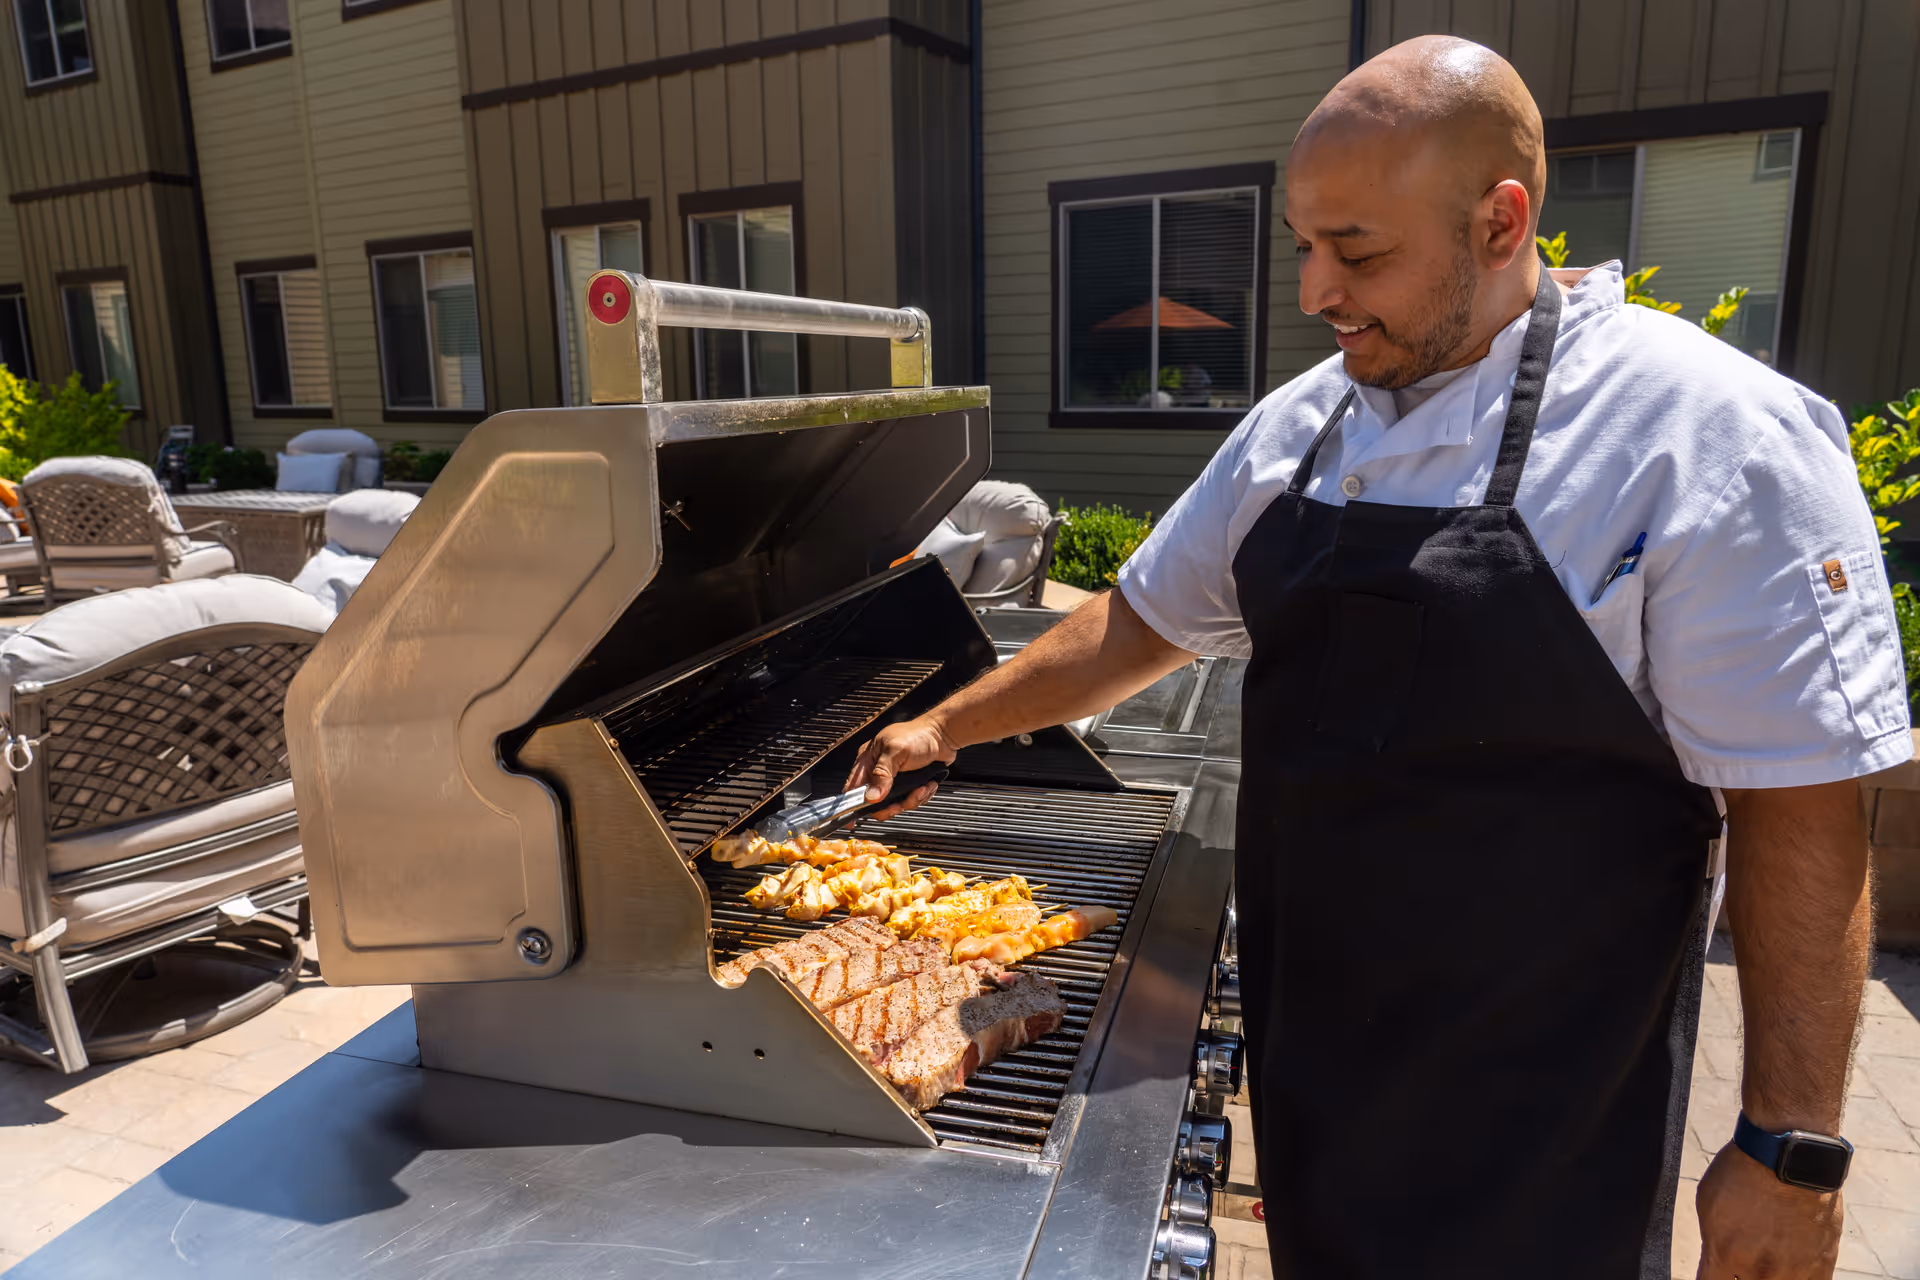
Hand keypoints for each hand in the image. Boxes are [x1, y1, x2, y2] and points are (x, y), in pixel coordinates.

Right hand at [845, 717, 957, 819]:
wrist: (944, 735)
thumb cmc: (918, 734)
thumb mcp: (896, 752)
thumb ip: (882, 774)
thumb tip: (871, 796)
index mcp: (869, 759)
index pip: (853, 786)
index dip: (851, 804)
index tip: (852, 821)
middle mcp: (880, 771)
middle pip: (875, 802)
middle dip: (891, 805)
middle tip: (901, 802)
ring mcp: (895, 779)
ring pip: (895, 804)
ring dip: (910, 799)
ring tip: (921, 787)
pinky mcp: (909, 785)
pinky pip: (910, 801)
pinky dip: (920, 796)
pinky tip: (926, 784)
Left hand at [1696, 1143, 1842, 1278]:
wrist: (1791, 1155)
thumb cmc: (1744, 1171)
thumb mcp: (1709, 1203)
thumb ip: (1711, 1242)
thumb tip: (1714, 1261)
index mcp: (1726, 1255)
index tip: (1713, 1272)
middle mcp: (1761, 1271)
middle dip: (1739, 1279)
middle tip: (1739, 1265)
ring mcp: (1795, 1272)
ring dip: (1768, 1279)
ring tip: (1764, 1267)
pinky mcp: (1823, 1266)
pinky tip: (1787, 1272)